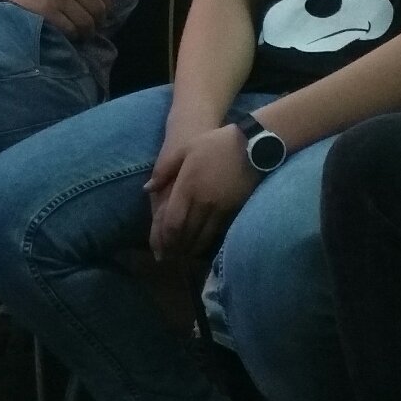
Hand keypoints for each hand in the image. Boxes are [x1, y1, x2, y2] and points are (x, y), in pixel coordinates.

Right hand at [0, 0, 114, 37]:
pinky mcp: (48, 12)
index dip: (104, 6)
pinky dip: (72, 36)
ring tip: (78, 33)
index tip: (95, 14)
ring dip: (85, 32)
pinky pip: (71, 30)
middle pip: (98, 9)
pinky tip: (66, 35)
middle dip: (96, 22)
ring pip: (87, 22)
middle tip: (88, 28)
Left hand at [146, 124, 259, 258]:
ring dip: (191, 248)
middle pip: (186, 234)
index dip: (165, 239)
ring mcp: (220, 208)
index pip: (172, 223)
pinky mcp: (233, 211)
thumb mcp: (184, 149)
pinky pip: (217, 232)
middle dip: (176, 248)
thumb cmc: (215, 144)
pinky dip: (207, 241)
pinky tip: (202, 243)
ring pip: (202, 237)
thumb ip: (163, 170)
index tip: (160, 248)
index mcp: (187, 187)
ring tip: (183, 254)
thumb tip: (147, 189)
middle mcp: (202, 202)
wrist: (253, 146)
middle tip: (169, 256)